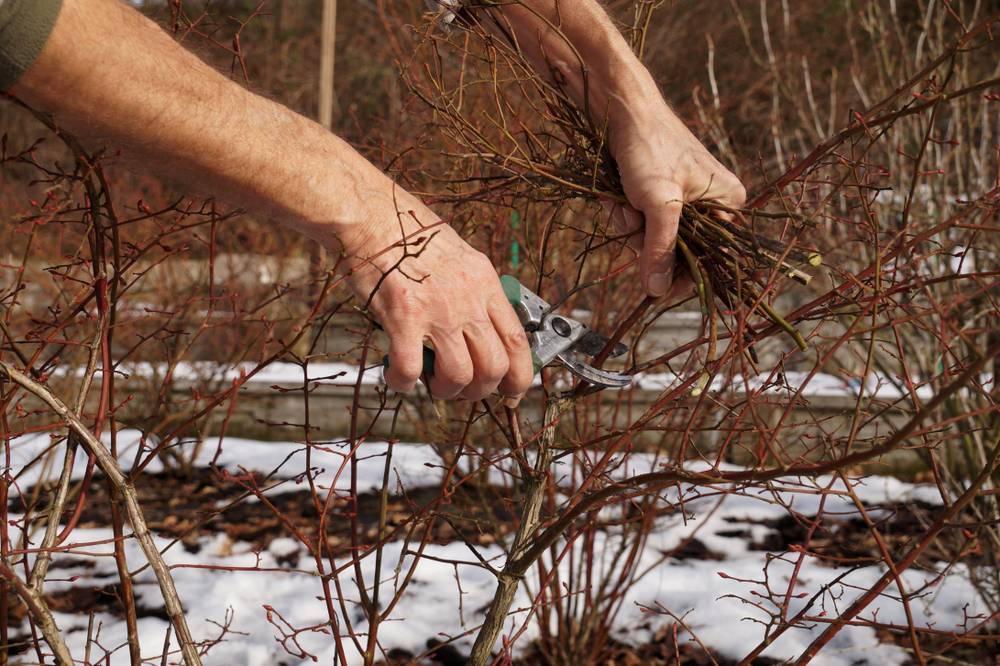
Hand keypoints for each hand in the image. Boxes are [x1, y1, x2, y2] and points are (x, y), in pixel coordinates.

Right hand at [341, 194, 533, 402]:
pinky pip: (410, 369)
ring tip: (431, 382)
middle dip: (480, 390)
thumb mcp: (460, 257)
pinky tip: (397, 375)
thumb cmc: (408, 234)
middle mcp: (467, 298)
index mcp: (485, 283)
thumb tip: (481, 327)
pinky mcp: (403, 318)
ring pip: (459, 375)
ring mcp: (437, 310)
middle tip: (462, 388)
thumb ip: (474, 292)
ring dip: (446, 390)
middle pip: (494, 366)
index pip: (518, 340)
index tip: (512, 392)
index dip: (520, 375)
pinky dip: (404, 382)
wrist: (371, 215)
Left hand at [608, 102, 745, 297]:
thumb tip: (657, 291)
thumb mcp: (659, 203)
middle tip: (632, 218)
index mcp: (728, 203)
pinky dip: (624, 212)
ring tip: (623, 201)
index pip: (711, 258)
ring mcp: (682, 198)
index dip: (682, 276)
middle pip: (678, 250)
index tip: (656, 288)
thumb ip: (661, 248)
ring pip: (653, 237)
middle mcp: (711, 203)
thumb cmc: (649, 147)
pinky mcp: (657, 192)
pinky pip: (640, 221)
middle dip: (647, 240)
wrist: (619, 108)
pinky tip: (616, 195)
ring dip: (630, 226)